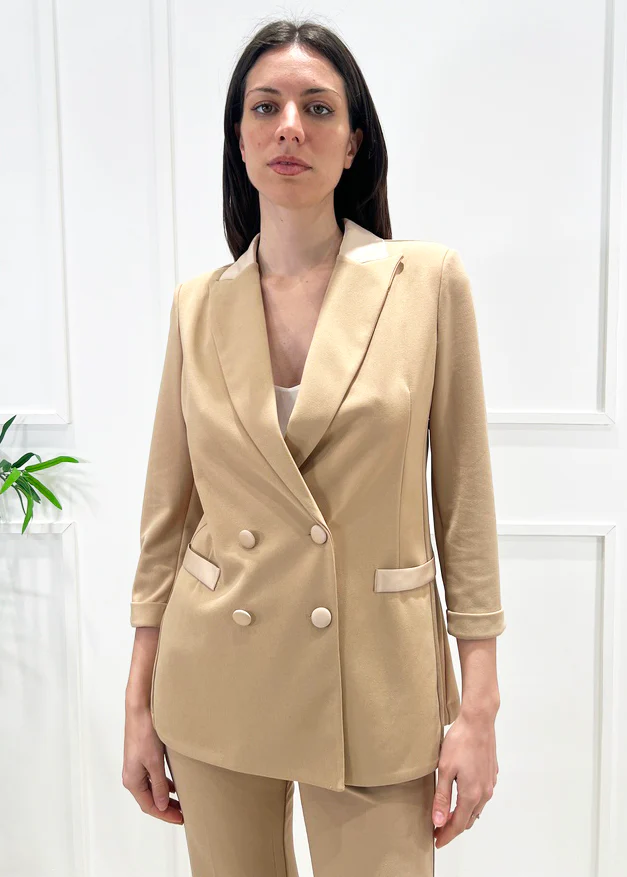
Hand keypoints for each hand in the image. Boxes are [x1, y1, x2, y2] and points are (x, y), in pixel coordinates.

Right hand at [122, 703, 183, 823]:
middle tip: (184, 815)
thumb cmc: (145, 733)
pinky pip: (153, 778)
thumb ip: (159, 785)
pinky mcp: (142, 757)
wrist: (140, 710)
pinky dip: (164, 785)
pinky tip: (174, 786)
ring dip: (166, 797)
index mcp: (132, 780)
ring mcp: (136, 767)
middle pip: (150, 800)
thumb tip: (162, 805)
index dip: (165, 815)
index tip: (181, 819)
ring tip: (181, 804)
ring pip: (152, 789)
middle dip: (167, 809)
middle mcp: (132, 776)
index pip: (150, 806)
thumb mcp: (155, 762)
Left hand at [432, 709, 498, 847]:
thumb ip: (442, 798)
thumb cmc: (460, 742)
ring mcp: (490, 783)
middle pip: (468, 819)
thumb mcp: (444, 769)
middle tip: (438, 829)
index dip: (446, 835)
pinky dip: (471, 802)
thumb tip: (439, 821)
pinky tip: (462, 796)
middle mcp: (484, 792)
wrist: (479, 721)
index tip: (436, 841)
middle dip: (453, 827)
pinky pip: (482, 796)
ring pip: (476, 808)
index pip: (458, 824)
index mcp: (471, 794)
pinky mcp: (491, 774)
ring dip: (463, 815)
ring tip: (448, 815)